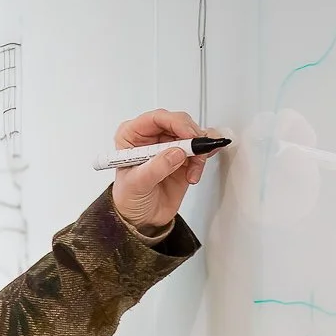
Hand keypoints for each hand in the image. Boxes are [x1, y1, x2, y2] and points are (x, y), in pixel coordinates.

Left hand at [109, 108, 218, 229]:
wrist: (141, 218)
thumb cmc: (129, 199)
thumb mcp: (136, 184)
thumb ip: (155, 168)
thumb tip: (176, 153)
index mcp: (132, 135)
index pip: (157, 118)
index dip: (176, 123)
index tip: (189, 136)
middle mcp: (151, 137)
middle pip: (179, 123)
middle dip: (191, 139)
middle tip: (195, 156)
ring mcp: (169, 146)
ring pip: (193, 135)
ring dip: (199, 152)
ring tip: (193, 172)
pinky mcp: (184, 157)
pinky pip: (201, 147)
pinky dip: (205, 155)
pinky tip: (199, 169)